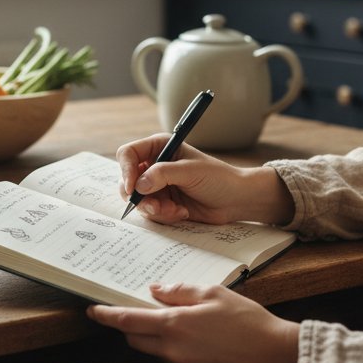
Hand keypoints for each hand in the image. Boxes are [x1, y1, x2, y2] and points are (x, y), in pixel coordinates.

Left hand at [87, 282, 298, 362]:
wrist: (276, 357)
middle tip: (138, 310)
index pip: (128, 321)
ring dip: (152, 337)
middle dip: (130, 325)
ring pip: (152, 351)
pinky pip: (171, 361)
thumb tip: (154, 291)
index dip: (106, 315)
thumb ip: (180, 292)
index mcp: (175, 325)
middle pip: (134, 338)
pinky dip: (171, 349)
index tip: (92, 310)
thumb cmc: (249, 322)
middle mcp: (173, 350)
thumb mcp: (214, 294)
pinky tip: (193, 339)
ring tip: (174, 323)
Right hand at [116, 135, 292, 225]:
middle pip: (127, 180)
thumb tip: (138, 185)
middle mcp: (154, 165)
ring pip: (138, 200)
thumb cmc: (218, 178)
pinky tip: (182, 213)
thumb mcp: (190, 172)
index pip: (128, 154)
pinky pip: (150, 212)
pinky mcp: (162, 203)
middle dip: (141, 197)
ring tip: (176, 210)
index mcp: (159, 147)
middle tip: (156, 206)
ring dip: (155, 209)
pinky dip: (164, 215)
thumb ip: (162, 175)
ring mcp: (157, 186)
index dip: (126, 170)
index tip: (132, 188)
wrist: (235, 200)